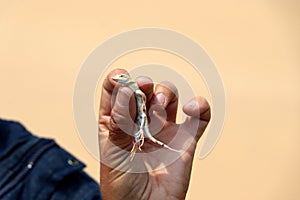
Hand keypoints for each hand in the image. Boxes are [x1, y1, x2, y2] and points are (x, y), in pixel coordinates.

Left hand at [98, 69, 209, 199]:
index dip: (119, 79)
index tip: (122, 76)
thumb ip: (120, 120)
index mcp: (117, 122)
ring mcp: (165, 129)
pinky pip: (199, 116)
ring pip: (169, 95)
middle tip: (145, 88)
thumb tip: (125, 87)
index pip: (115, 91)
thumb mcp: (114, 151)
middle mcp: (141, 121)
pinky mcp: (186, 139)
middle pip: (145, 89)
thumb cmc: (123, 185)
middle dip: (145, 85)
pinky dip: (200, 105)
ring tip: (160, 107)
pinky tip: (191, 109)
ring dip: (166, 93)